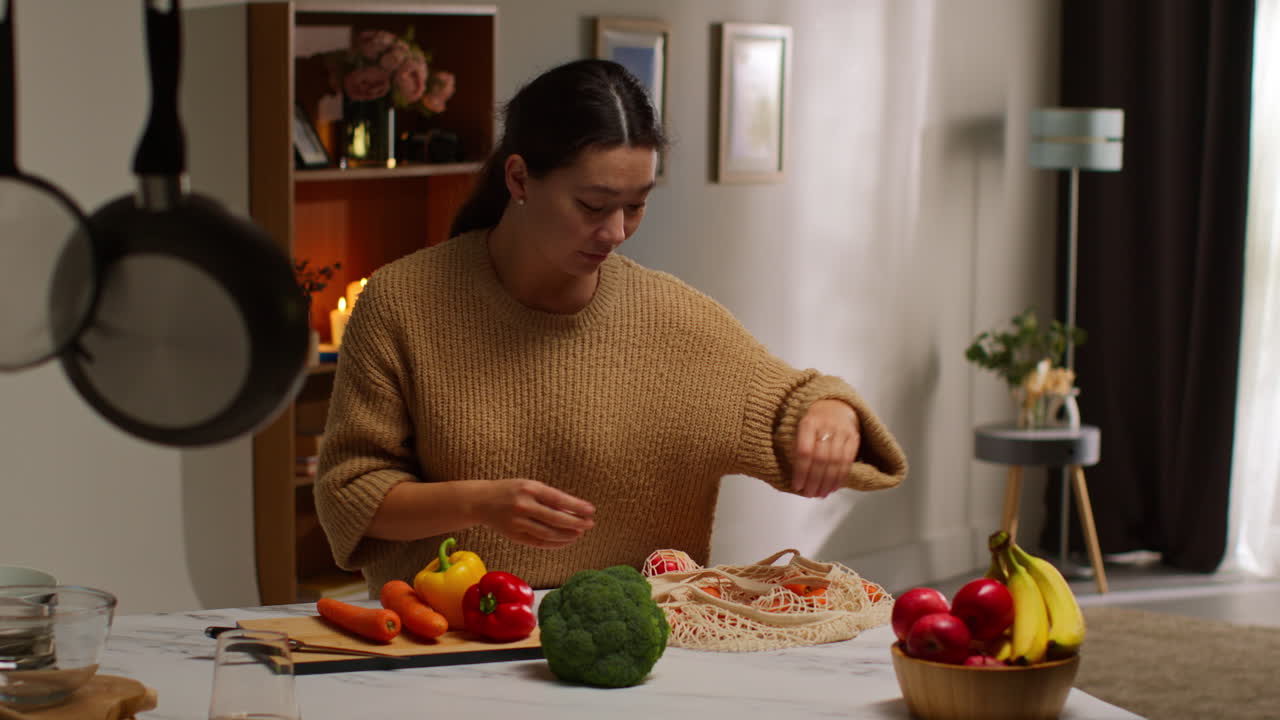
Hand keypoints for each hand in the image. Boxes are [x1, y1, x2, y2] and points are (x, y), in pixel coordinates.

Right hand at [476, 479, 595, 548]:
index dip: (577, 506)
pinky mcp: (514, 535)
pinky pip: (538, 542)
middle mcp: (523, 505)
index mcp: (530, 489)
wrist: (481, 501)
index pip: (559, 499)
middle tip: (589, 524)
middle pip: (555, 519)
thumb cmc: (510, 491)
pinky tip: (565, 541)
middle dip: (576, 523)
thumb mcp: (529, 486)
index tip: (591, 510)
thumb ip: (548, 497)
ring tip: (579, 534)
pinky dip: (554, 543)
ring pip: (548, 533)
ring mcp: (518, 522)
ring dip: (567, 535)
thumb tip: (573, 511)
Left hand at [791, 399, 860, 498]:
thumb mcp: (798, 427)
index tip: (797, 486)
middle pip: (821, 458)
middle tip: (809, 494)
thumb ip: (795, 447)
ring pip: (836, 461)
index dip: (800, 471)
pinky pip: (848, 461)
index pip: (804, 451)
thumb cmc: (813, 421)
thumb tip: (795, 477)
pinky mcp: (854, 437)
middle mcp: (826, 425)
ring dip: (827, 482)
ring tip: (820, 494)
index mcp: (808, 422)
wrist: (835, 404)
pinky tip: (833, 487)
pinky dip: (840, 477)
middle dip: (814, 480)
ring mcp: (842, 431)